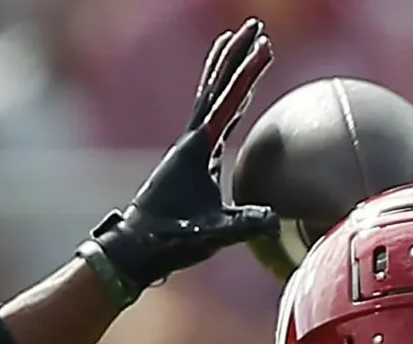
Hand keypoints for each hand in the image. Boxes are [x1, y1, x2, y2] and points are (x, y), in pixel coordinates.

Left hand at [80, 17, 277, 302]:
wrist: (137, 248)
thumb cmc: (172, 239)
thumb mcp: (213, 233)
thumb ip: (244, 224)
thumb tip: (275, 220)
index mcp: (197, 149)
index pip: (227, 101)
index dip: (247, 73)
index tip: (264, 46)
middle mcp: (191, 139)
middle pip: (217, 86)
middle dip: (237, 56)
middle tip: (256, 26)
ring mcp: (188, 147)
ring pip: (210, 96)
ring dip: (225, 69)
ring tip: (239, 42)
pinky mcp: (189, 158)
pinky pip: (209, 117)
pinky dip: (221, 98)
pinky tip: (230, 95)